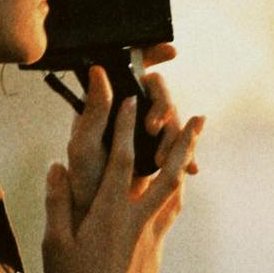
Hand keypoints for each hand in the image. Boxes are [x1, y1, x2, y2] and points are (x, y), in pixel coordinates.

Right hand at [41, 48, 205, 272]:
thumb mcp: (55, 243)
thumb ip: (57, 202)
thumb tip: (57, 167)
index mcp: (110, 212)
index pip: (121, 160)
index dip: (125, 128)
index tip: (130, 102)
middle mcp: (138, 220)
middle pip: (167, 172)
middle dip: (182, 141)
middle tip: (199, 118)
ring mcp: (153, 238)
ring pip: (175, 194)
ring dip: (183, 167)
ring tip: (191, 149)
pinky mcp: (157, 254)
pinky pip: (169, 216)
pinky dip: (173, 197)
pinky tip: (173, 194)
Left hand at [50, 43, 196, 231]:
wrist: (100, 220)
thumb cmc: (83, 183)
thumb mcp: (84, 146)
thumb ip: (94, 110)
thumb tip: (98, 70)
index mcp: (107, 104)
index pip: (131, 68)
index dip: (152, 54)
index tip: (170, 52)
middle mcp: (129, 113)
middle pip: (159, 92)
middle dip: (164, 107)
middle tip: (154, 128)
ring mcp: (147, 132)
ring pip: (174, 118)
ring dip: (175, 136)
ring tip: (160, 162)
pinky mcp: (161, 152)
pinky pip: (182, 145)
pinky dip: (188, 155)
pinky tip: (190, 169)